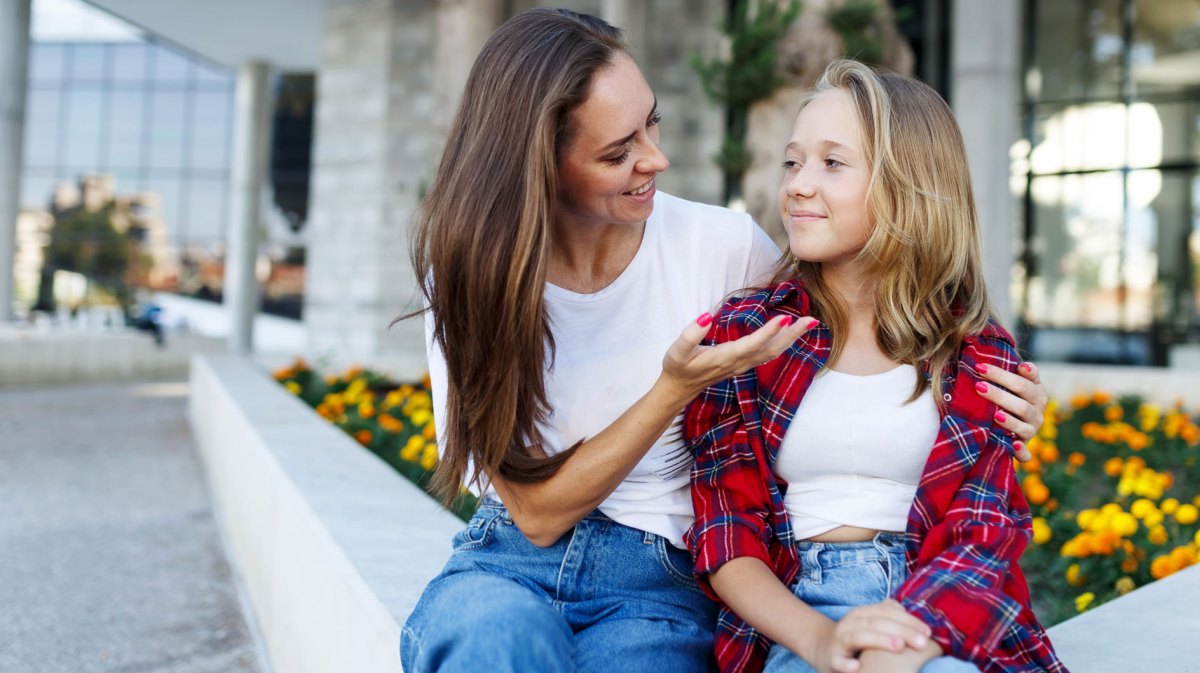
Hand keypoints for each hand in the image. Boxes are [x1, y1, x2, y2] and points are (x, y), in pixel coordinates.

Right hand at [659, 311, 815, 404]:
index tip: (784, 318)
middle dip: (791, 335)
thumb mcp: (677, 350)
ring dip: (792, 338)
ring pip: (773, 352)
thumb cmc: (678, 367)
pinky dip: (783, 344)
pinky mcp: (744, 364)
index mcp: (724, 357)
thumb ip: (691, 334)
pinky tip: (792, 335)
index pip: (751, 344)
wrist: (680, 389)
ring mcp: (743, 365)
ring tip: (809, 324)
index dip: (768, 332)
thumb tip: (705, 317)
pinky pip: (768, 354)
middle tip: (811, 320)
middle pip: (771, 349)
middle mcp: (738, 363)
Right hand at [807, 600, 931, 672]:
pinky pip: (838, 661)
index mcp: (862, 614)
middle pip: (877, 622)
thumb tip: (918, 621)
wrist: (822, 648)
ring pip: (859, 636)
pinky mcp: (832, 658)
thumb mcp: (870, 624)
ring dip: (879, 640)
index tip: (928, 633)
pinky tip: (857, 667)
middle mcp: (850, 623)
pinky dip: (847, 664)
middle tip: (922, 643)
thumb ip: (891, 617)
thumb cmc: (856, 638)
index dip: (908, 620)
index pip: (887, 611)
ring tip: (899, 647)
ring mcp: (839, 640)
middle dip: (901, 631)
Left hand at [973, 361, 1046, 462]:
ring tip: (995, 415)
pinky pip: (1026, 454)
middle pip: (1021, 404)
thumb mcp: (1016, 383)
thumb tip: (1024, 366)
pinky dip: (1021, 451)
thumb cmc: (1010, 396)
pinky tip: (1014, 445)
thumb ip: (1020, 373)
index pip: (1022, 383)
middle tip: (978, 386)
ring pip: (1024, 427)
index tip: (980, 367)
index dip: (1001, 375)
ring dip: (1010, 421)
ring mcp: (1032, 431)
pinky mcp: (1025, 449)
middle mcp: (1037, 413)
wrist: (1011, 424)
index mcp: (1037, 394)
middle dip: (999, 395)